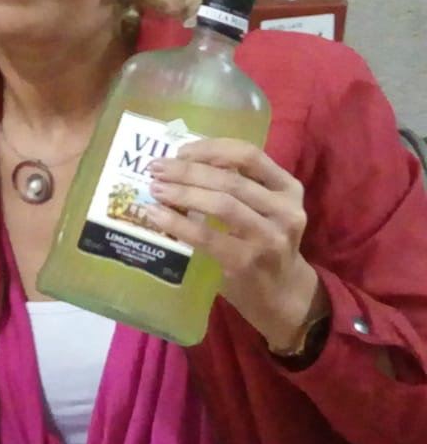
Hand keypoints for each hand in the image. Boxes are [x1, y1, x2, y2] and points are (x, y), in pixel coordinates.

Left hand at [144, 138, 322, 348]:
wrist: (282, 294)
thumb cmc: (262, 244)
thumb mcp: (263, 209)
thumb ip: (236, 185)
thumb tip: (180, 163)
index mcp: (288, 188)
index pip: (249, 154)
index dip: (211, 149)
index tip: (180, 151)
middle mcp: (285, 209)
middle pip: (230, 179)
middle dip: (187, 171)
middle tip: (155, 168)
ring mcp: (269, 236)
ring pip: (221, 204)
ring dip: (181, 193)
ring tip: (155, 189)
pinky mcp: (248, 261)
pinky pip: (206, 236)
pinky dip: (177, 223)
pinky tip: (155, 215)